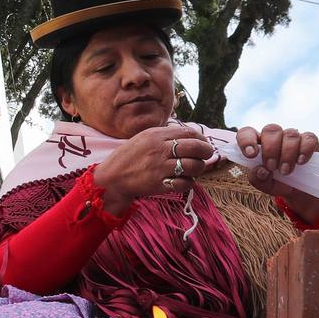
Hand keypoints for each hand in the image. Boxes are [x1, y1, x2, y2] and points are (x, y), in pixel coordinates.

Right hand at [92, 125, 214, 215]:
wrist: (112, 177)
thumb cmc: (129, 157)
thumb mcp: (144, 138)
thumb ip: (165, 135)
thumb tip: (190, 135)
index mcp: (156, 136)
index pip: (189, 133)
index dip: (201, 138)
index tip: (203, 143)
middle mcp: (160, 150)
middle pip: (196, 148)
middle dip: (206, 152)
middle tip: (206, 156)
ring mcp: (160, 168)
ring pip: (194, 166)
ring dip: (199, 168)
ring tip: (194, 169)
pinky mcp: (160, 184)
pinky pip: (185, 183)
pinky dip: (189, 182)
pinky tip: (184, 180)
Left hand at [236, 124, 318, 220]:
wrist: (300, 190)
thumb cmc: (278, 183)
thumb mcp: (266, 185)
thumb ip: (258, 179)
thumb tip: (261, 171)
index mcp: (258, 144)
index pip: (247, 132)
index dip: (247, 140)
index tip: (251, 154)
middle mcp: (274, 137)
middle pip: (270, 130)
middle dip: (270, 149)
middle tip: (271, 167)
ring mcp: (292, 137)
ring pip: (290, 134)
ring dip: (287, 154)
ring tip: (286, 171)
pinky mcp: (309, 141)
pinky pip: (309, 138)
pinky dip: (304, 150)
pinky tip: (300, 162)